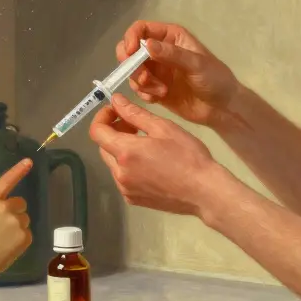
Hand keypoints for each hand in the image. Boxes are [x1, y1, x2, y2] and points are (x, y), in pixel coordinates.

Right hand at [0, 159, 33, 275]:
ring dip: (17, 227)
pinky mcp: (25, 237)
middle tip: (2, 227)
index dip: (18, 170)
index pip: (6, 181)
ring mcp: (17, 222)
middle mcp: (5, 208)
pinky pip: (27, 234)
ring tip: (2, 240)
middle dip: (15, 212)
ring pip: (24, 220)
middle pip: (20, 204)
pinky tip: (8, 247)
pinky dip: (20, 240)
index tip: (29, 161)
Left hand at [88, 94, 220, 216]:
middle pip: (103, 147)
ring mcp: (125, 189)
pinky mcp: (134, 200)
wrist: (204, 192)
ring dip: (122, 150)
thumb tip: (115, 100)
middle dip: (114, 132)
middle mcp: (119, 173)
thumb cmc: (187, 155)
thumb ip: (135, 113)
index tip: (116, 110)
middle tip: (136, 126)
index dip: (102, 116)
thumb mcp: (163, 128)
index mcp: (125, 152)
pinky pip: (123, 178)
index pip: (97, 132)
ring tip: (146, 144)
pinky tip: (150, 164)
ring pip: (113, 164)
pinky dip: (129, 167)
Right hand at [118, 21, 237, 126]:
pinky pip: (138, 88)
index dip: (131, 38)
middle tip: (144, 78)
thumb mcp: (196, 64)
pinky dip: (143, 93)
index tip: (130, 53)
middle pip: (129, 50)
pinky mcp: (154, 89)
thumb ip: (172, 54)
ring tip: (160, 91)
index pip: (141, 29)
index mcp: (171, 37)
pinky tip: (158, 98)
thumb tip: (146, 45)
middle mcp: (160, 51)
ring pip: (132, 71)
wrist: (223, 108)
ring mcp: (156, 71)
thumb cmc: (215, 79)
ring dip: (141, 82)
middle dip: (131, 64)